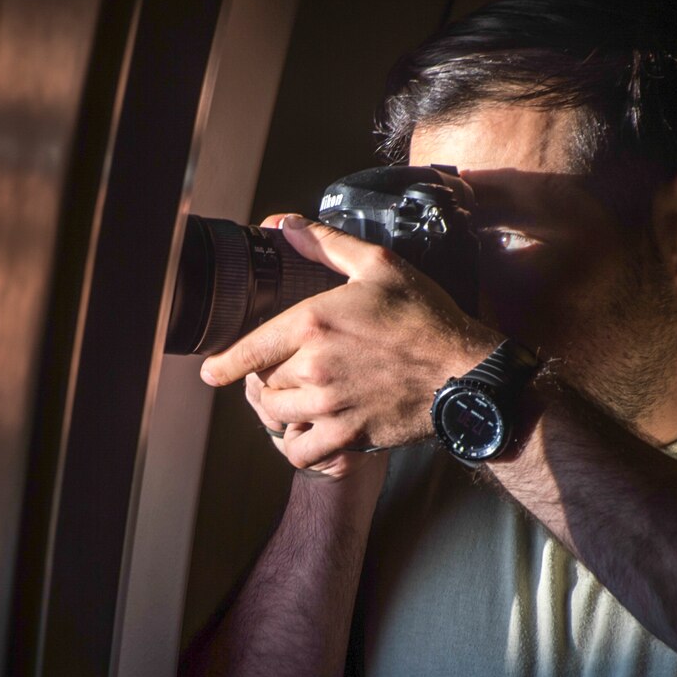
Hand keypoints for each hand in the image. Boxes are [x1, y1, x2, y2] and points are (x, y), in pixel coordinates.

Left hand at [201, 214, 502, 473]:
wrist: (465, 373)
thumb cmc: (426, 318)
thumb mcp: (379, 266)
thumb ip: (326, 244)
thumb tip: (284, 225)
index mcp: (313, 322)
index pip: (248, 349)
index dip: (224, 364)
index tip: (212, 371)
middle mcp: (313, 366)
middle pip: (262, 381)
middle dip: (267, 377)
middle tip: (281, 373)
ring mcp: (329, 404)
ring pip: (275, 415)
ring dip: (278, 408)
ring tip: (293, 399)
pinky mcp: (348, 435)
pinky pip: (300, 451)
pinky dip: (296, 444)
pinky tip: (308, 430)